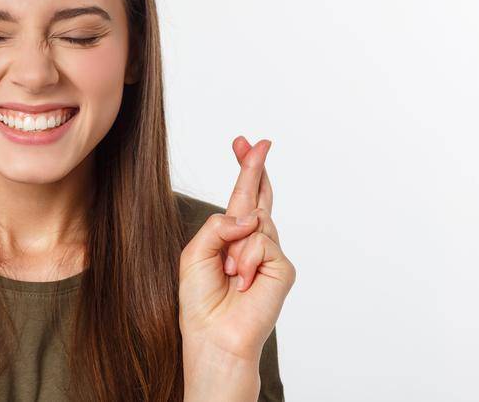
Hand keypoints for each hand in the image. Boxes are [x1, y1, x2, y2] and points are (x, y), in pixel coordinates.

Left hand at [178, 137, 295, 363]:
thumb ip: (217, 226)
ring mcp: (271, 255)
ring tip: (229, 274)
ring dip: (234, 246)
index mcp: (230, 238)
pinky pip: (261, 242)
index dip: (245, 170)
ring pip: (254, 222)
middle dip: (255, 168)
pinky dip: (245, 259)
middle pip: (258, 198)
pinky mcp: (283, 268)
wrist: (213, 336)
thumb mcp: (194, 254)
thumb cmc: (200, 300)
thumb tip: (251, 216)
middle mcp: (254, 243)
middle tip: (259, 141)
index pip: (241, 198)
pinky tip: (243, 281)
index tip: (244, 143)